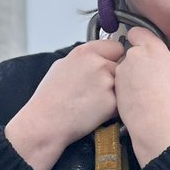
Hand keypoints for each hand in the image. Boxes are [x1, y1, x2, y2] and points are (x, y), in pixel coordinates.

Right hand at [5, 39, 124, 169]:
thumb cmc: (50, 98)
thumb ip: (83, 59)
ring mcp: (107, 83)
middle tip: (97, 89)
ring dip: (115, 92)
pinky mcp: (112, 102)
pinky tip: (96, 112)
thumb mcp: (61, 66)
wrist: (46, 122)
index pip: (116, 47)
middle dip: (114, 76)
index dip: (113, 58)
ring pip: (122, 85)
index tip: (109, 65)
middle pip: (121, 66)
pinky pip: (121, 102)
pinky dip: (113, 108)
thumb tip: (96, 58)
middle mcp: (98, 64)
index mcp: (85, 52)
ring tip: (95, 101)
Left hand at [114, 26, 169, 165]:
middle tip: (155, 74)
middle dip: (141, 59)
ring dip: (134, 74)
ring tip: (148, 90)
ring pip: (127, 67)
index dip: (143, 39)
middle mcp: (133, 55)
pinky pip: (122, 82)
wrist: (154, 122)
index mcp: (151, 47)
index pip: (138, 32)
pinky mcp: (115, 86)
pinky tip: (140, 98)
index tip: (149, 49)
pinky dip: (128, 87)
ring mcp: (122, 71)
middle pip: (134, 51)